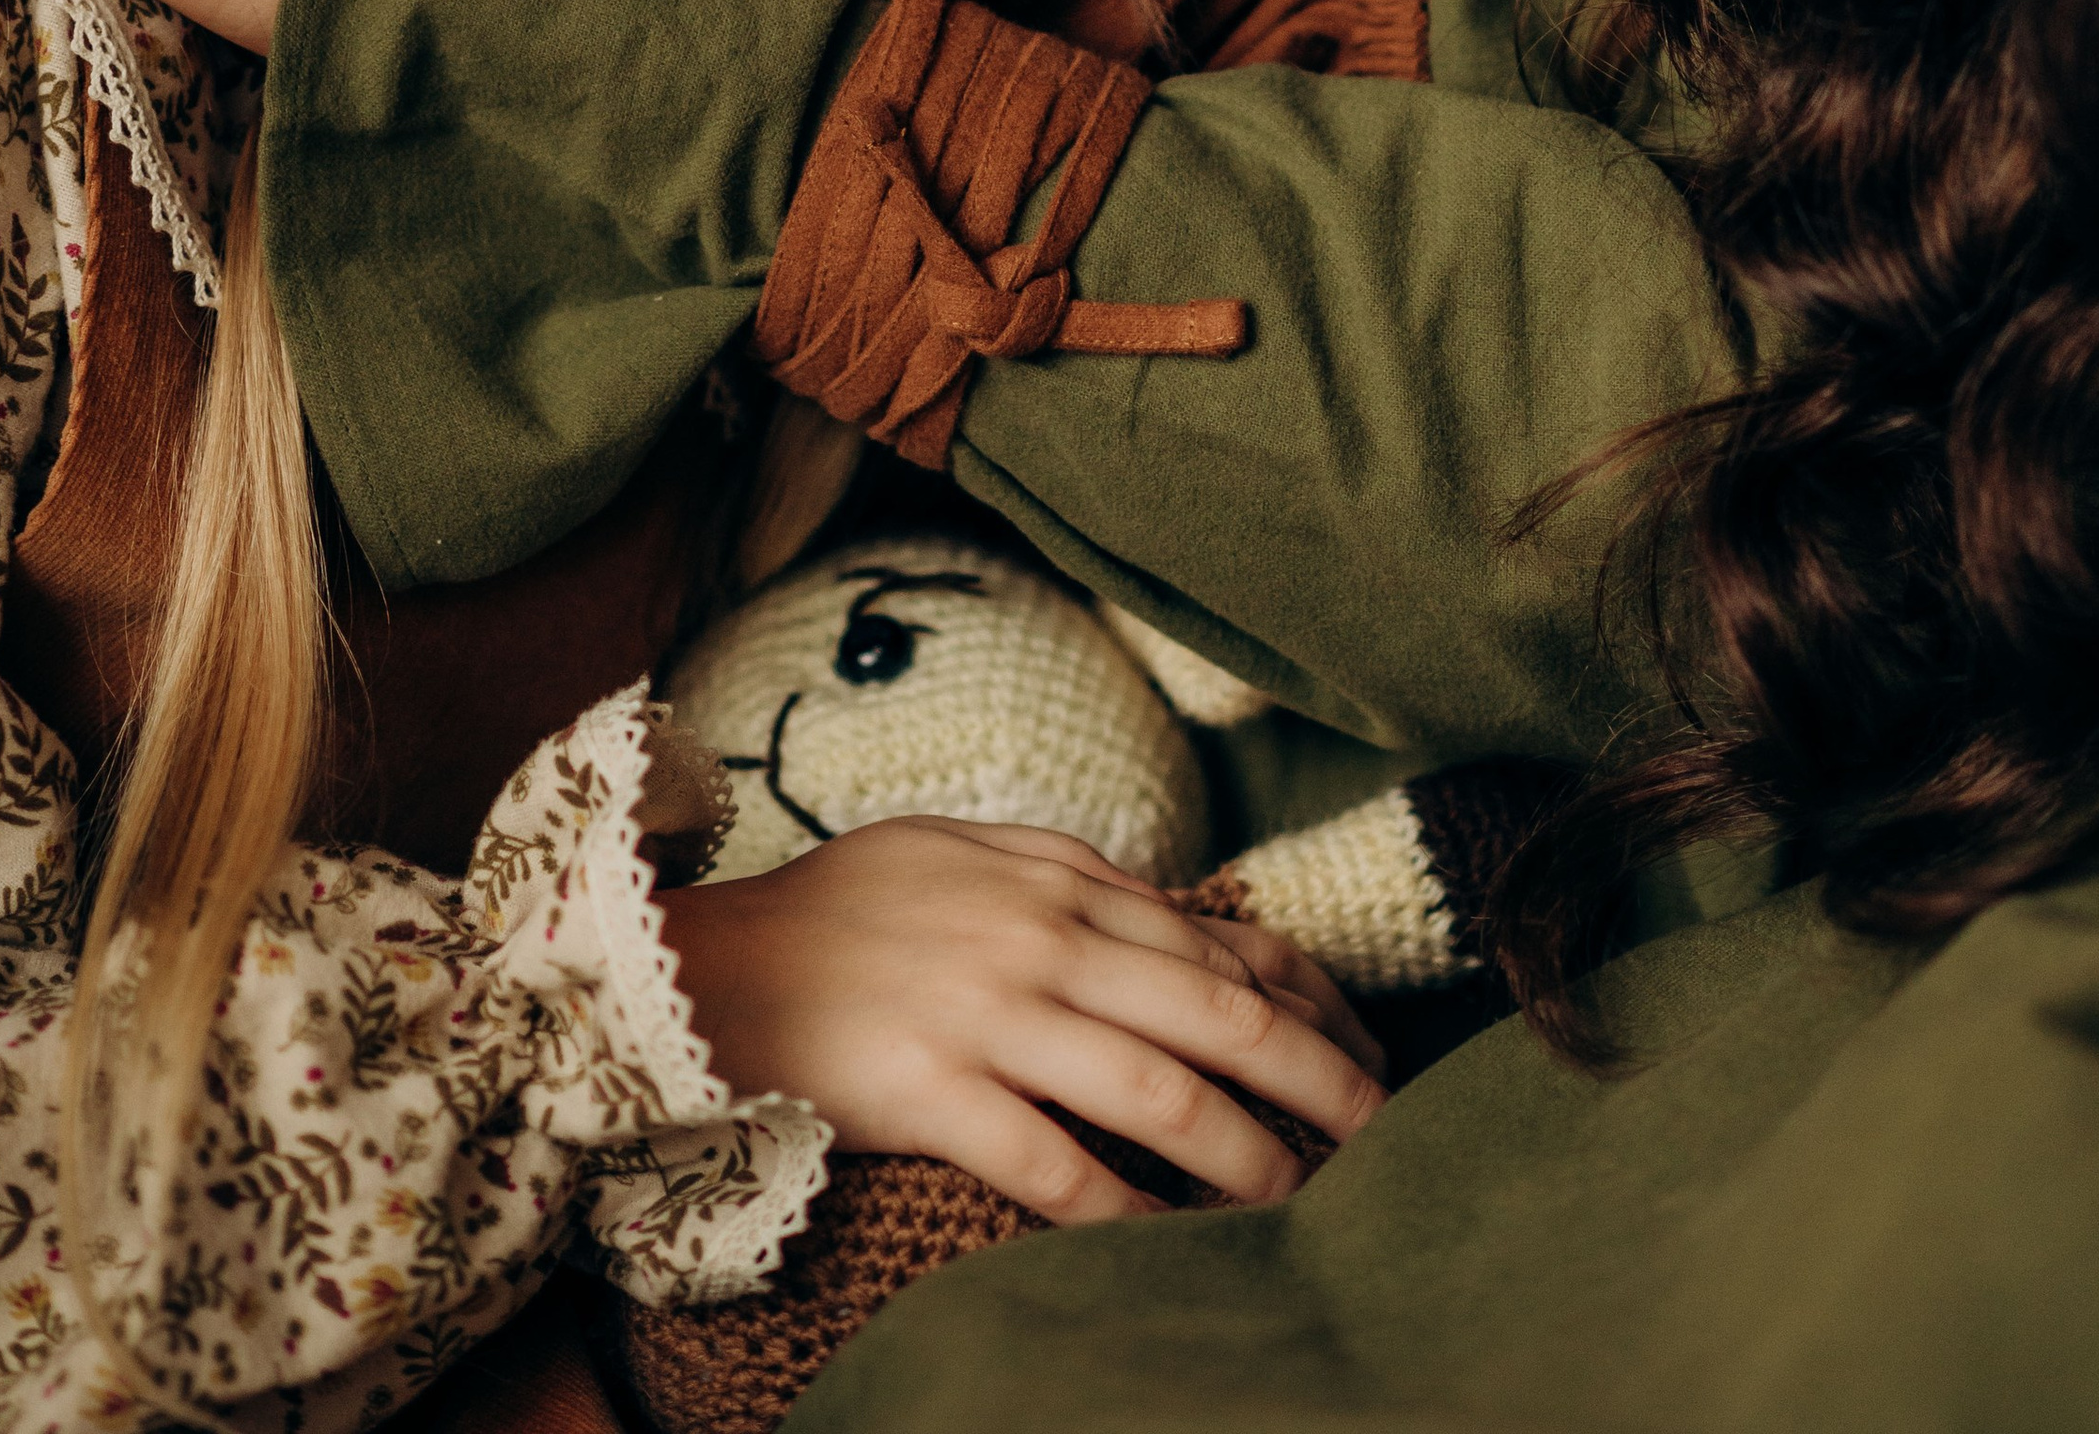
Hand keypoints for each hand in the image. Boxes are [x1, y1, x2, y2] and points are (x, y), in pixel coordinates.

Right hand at [660, 819, 1385, 1225]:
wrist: (711, 966)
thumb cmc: (845, 910)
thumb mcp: (964, 850)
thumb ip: (1067, 869)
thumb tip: (1176, 908)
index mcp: (1058, 879)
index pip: (1218, 945)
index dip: (1309, 1007)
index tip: (1369, 1059)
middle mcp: (1040, 938)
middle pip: (1216, 1017)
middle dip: (1318, 1082)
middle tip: (1386, 1142)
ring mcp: (987, 1013)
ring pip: (1155, 1092)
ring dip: (1243, 1158)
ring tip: (1301, 1208)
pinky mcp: (933, 1089)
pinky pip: (1050, 1164)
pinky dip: (1121, 1212)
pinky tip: (1168, 1249)